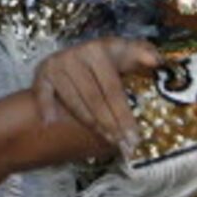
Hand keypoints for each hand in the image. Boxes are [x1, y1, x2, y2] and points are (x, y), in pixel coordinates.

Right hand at [33, 38, 157, 155]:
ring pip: (75, 103)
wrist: (79, 55)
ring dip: (91, 125)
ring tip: (108, 141)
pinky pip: (43, 95)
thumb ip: (142, 55)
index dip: (124, 115)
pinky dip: (47, 108)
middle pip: (95, 99)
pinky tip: (52, 123)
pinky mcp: (41, 73)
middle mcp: (76, 55)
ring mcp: (57, 65)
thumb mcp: (126, 53)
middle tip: (124, 146)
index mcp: (100, 49)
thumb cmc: (108, 59)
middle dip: (111, 125)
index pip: (113, 89)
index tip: (134, 136)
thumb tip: (156, 61)